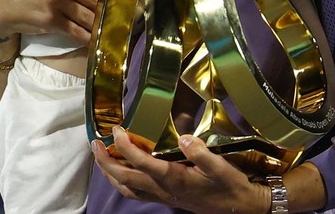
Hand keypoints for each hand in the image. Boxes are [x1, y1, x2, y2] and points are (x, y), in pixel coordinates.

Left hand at [91, 127, 269, 213]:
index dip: (126, 146)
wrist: (240, 208)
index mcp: (175, 179)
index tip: (117, 130)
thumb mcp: (221, 168)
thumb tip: (185, 138)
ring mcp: (163, 196)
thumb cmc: (230, 186)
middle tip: (94, 143)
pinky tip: (120, 172)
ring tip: (100, 156)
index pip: (142, 162)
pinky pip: (135, 192)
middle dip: (106, 162)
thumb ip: (202, 154)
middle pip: (125, 178)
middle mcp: (164, 189)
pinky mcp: (165, 198)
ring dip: (110, 173)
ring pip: (127, 188)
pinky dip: (122, 182)